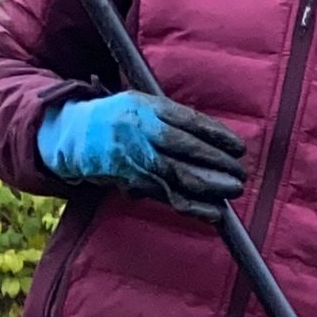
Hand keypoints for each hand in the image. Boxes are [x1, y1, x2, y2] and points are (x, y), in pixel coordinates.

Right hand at [37, 90, 246, 210]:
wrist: (75, 136)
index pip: (189, 122)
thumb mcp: (144, 104)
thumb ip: (175, 118)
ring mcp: (136, 159)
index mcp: (146, 109)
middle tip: (241, 172)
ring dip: (211, 186)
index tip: (238, 147)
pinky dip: (194, 206)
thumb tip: (216, 139)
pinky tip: (215, 212)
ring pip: (179, 176)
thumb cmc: (119, 118)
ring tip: (234, 189)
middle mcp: (140, 133)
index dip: (217, 136)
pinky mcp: (135, 182)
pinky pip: (169, 196)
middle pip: (186, 149)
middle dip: (218, 162)